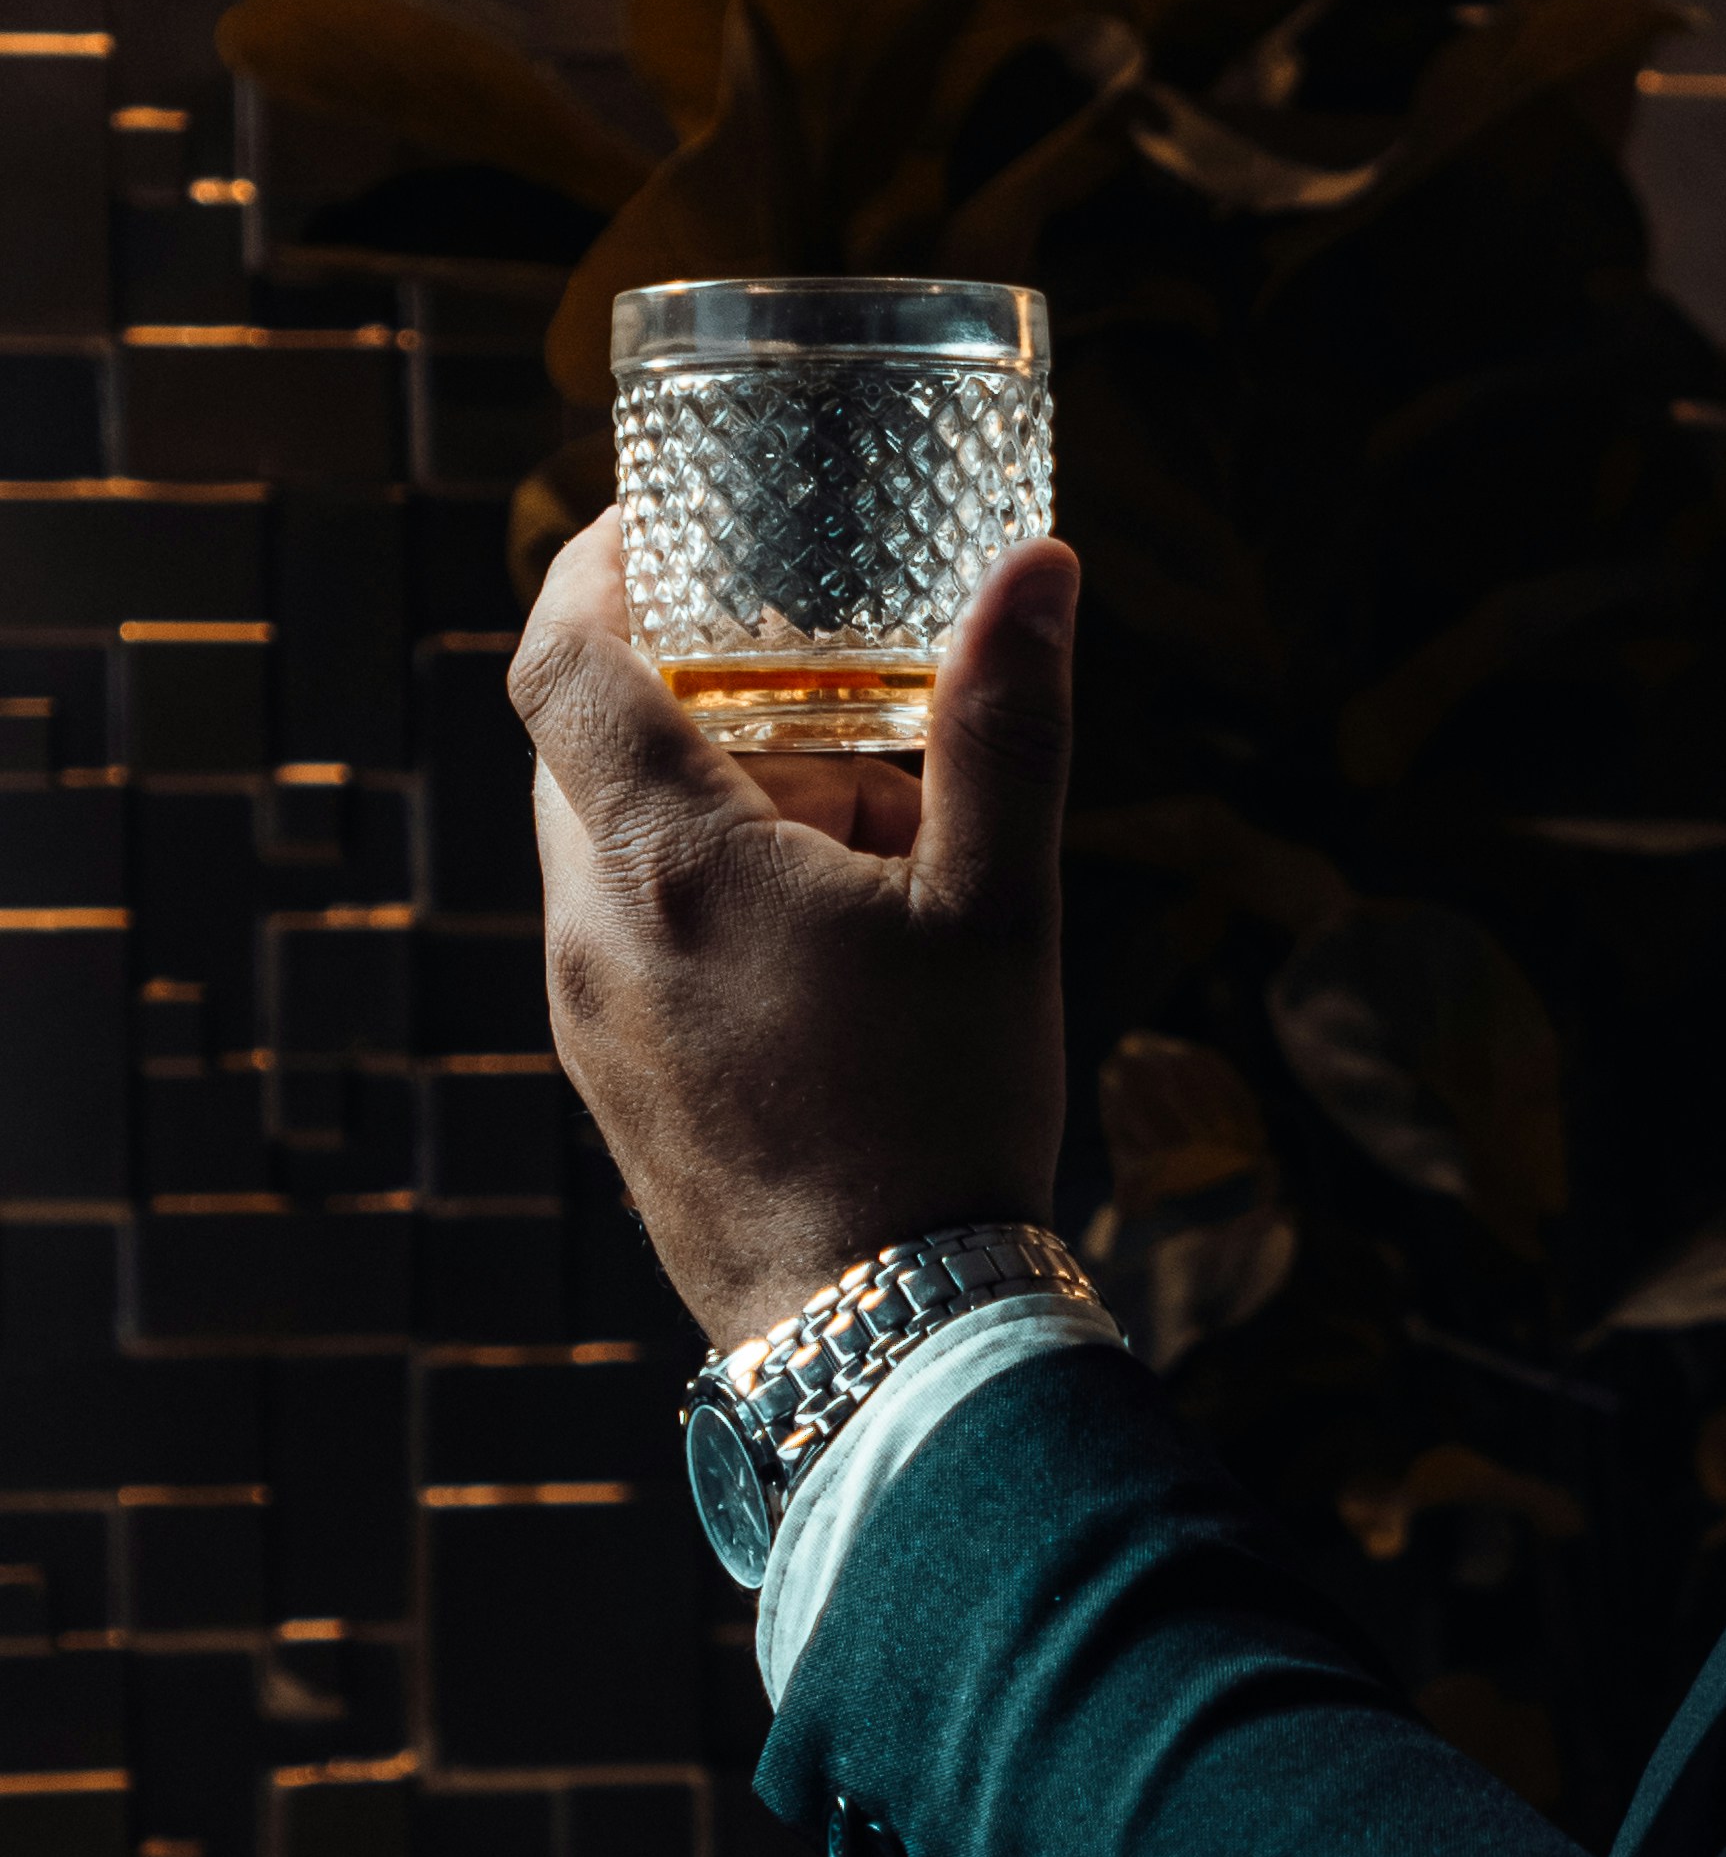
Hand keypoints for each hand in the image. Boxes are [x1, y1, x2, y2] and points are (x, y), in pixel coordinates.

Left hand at [511, 508, 1077, 1355]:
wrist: (879, 1332)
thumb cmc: (940, 1117)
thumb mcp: (1000, 907)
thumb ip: (1008, 727)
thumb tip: (1037, 569)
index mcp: (670, 860)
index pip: (558, 660)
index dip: (592, 567)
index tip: (659, 525)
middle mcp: (593, 928)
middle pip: (586, 746)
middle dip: (694, 693)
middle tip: (823, 687)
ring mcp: (586, 1014)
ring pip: (610, 848)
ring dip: (712, 804)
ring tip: (863, 840)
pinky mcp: (610, 1079)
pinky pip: (628, 938)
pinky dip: (703, 897)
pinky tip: (829, 949)